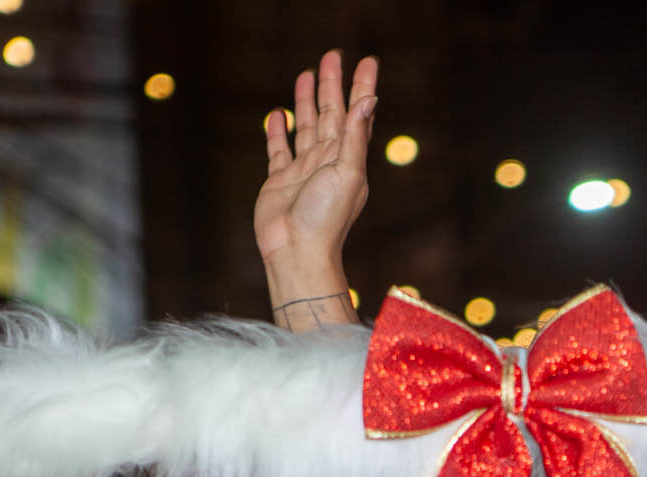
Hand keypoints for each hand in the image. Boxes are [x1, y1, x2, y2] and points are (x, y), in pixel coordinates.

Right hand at [256, 51, 377, 290]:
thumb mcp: (347, 173)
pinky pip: (278, 149)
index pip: (357, 114)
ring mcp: (303, 170)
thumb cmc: (326, 218)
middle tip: (331, 56)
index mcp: (348, 159)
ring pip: (306, 126)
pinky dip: (278, 131)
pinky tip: (278, 115)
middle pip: (331, 114)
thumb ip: (355, 137)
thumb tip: (369, 100)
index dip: (361, 88)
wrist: (296, 251)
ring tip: (305, 75)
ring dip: (307, 101)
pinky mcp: (279, 181)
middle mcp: (328, 161)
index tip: (367, 62)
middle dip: (331, 85)